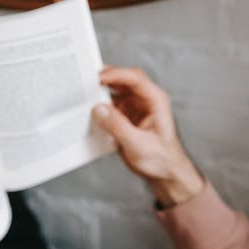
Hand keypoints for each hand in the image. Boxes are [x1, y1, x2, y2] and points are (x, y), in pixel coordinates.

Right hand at [91, 66, 203, 206]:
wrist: (165, 173)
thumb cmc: (161, 159)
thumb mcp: (138, 145)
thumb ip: (118, 127)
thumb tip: (100, 109)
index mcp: (156, 101)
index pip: (135, 78)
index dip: (116, 74)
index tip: (97, 78)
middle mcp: (147, 100)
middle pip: (124, 79)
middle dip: (105, 78)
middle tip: (86, 82)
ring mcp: (136, 106)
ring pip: (116, 89)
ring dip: (101, 91)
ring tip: (83, 95)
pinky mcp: (127, 115)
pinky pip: (111, 103)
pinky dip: (100, 104)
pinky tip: (89, 110)